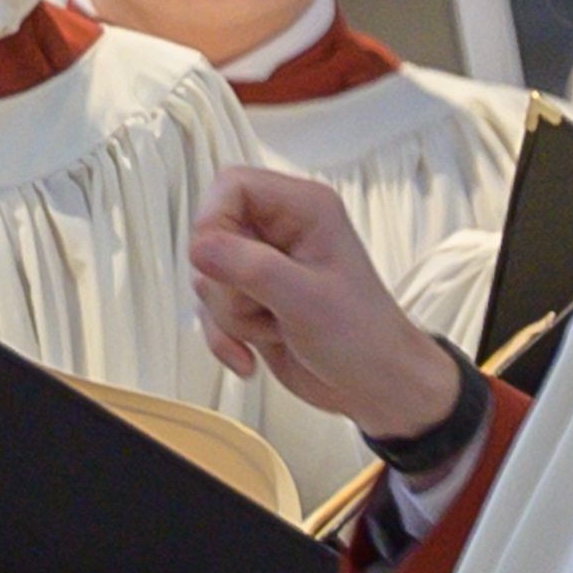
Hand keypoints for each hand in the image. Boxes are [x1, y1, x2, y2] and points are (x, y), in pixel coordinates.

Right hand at [186, 168, 471, 446]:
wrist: (374, 387)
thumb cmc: (362, 336)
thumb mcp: (305, 298)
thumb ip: (250, 267)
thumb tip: (199, 246)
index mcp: (303, 209)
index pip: (232, 186)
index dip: (213, 220)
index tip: (213, 260)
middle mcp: (279, 232)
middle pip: (212, 236)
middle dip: (227, 284)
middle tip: (267, 305)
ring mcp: (263, 269)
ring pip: (208, 278)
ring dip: (231, 316)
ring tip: (274, 327)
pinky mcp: (251, 302)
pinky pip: (210, 312)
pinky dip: (223, 338)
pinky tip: (250, 357)